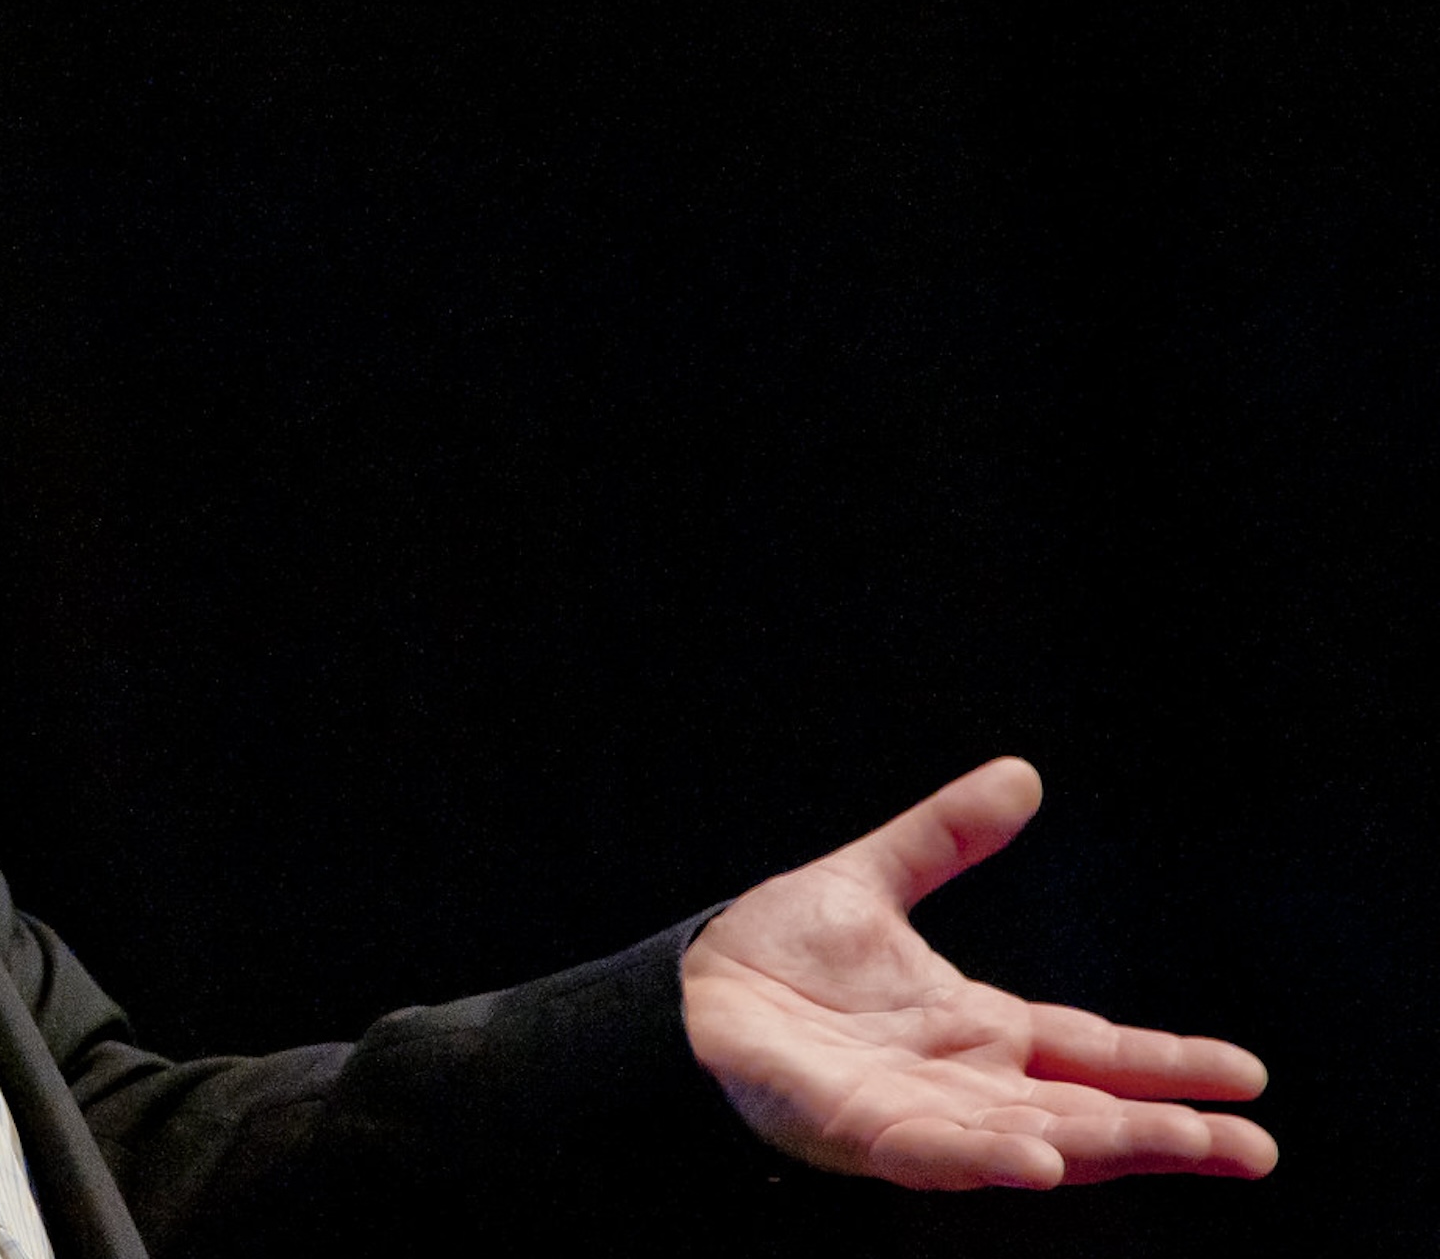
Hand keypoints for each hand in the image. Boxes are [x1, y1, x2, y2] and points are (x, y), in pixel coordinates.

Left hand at [680, 757, 1274, 1188]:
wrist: (681, 996)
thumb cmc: (772, 957)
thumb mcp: (869, 882)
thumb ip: (944, 836)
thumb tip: (1020, 774)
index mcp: (978, 1028)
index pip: (1093, 1048)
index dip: (1168, 1063)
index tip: (1249, 1075)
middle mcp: (963, 1080)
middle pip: (1087, 1110)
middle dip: (1169, 1130)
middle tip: (1253, 1148)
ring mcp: (918, 1113)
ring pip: (1032, 1137)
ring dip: (1104, 1147)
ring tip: (1184, 1147)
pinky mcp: (859, 1131)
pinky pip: (935, 1153)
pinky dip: (987, 1156)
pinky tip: (1039, 1160)